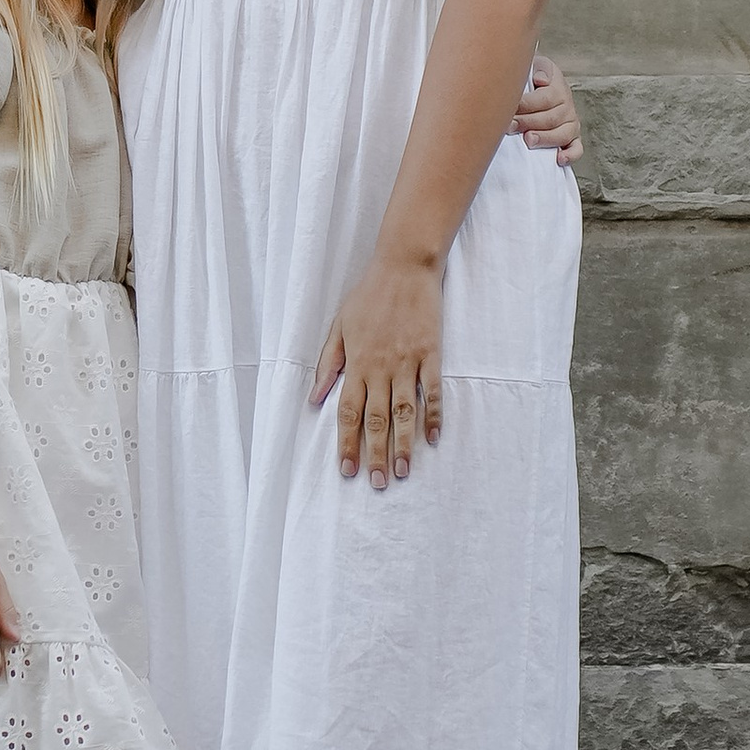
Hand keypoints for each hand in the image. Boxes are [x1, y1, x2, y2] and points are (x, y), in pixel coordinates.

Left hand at [310, 253, 444, 486]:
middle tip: (378, 483)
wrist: (404, 267)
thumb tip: (315, 397)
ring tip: (404, 471)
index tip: (347, 470)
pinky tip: (434, 438)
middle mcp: (381, 367)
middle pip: (377, 419)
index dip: (346, 443)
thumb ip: (327, 363)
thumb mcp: (339, 326)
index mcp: (356, 362)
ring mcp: (408, 362)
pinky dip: (434, 415)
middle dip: (376, 453)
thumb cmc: (368, 295)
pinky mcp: (431, 354)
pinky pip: (433, 391)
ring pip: (405, 411)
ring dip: (404, 443)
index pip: (348, 411)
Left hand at [512, 56, 582, 168]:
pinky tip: (559, 159)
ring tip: (528, 140)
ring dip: (545, 138)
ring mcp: (571, 123)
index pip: (544, 98)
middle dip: (528, 123)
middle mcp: (568, 106)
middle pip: (550, 118)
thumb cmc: (532, 78)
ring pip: (562, 134)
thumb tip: (541, 80)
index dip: (525, 105)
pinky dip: (570, 155)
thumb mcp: (534, 65)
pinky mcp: (573, 139)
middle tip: (509, 127)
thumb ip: (539, 69)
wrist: (540, 86)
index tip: (508, 110)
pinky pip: (576, 148)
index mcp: (558, 87)